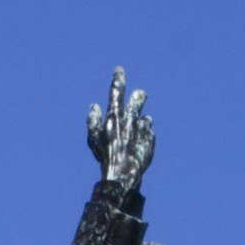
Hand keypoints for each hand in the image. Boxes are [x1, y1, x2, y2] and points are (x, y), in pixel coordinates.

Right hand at [90, 69, 153, 193]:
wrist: (124, 174)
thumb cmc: (105, 156)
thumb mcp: (93, 138)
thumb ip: (93, 120)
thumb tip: (94, 106)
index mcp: (115, 116)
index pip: (117, 92)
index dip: (118, 79)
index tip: (119, 70)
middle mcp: (131, 119)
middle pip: (138, 101)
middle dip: (139, 96)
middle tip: (141, 94)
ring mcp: (142, 129)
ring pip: (145, 119)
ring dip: (142, 121)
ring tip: (138, 127)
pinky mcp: (150, 140)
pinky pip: (148, 135)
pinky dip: (144, 137)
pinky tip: (138, 145)